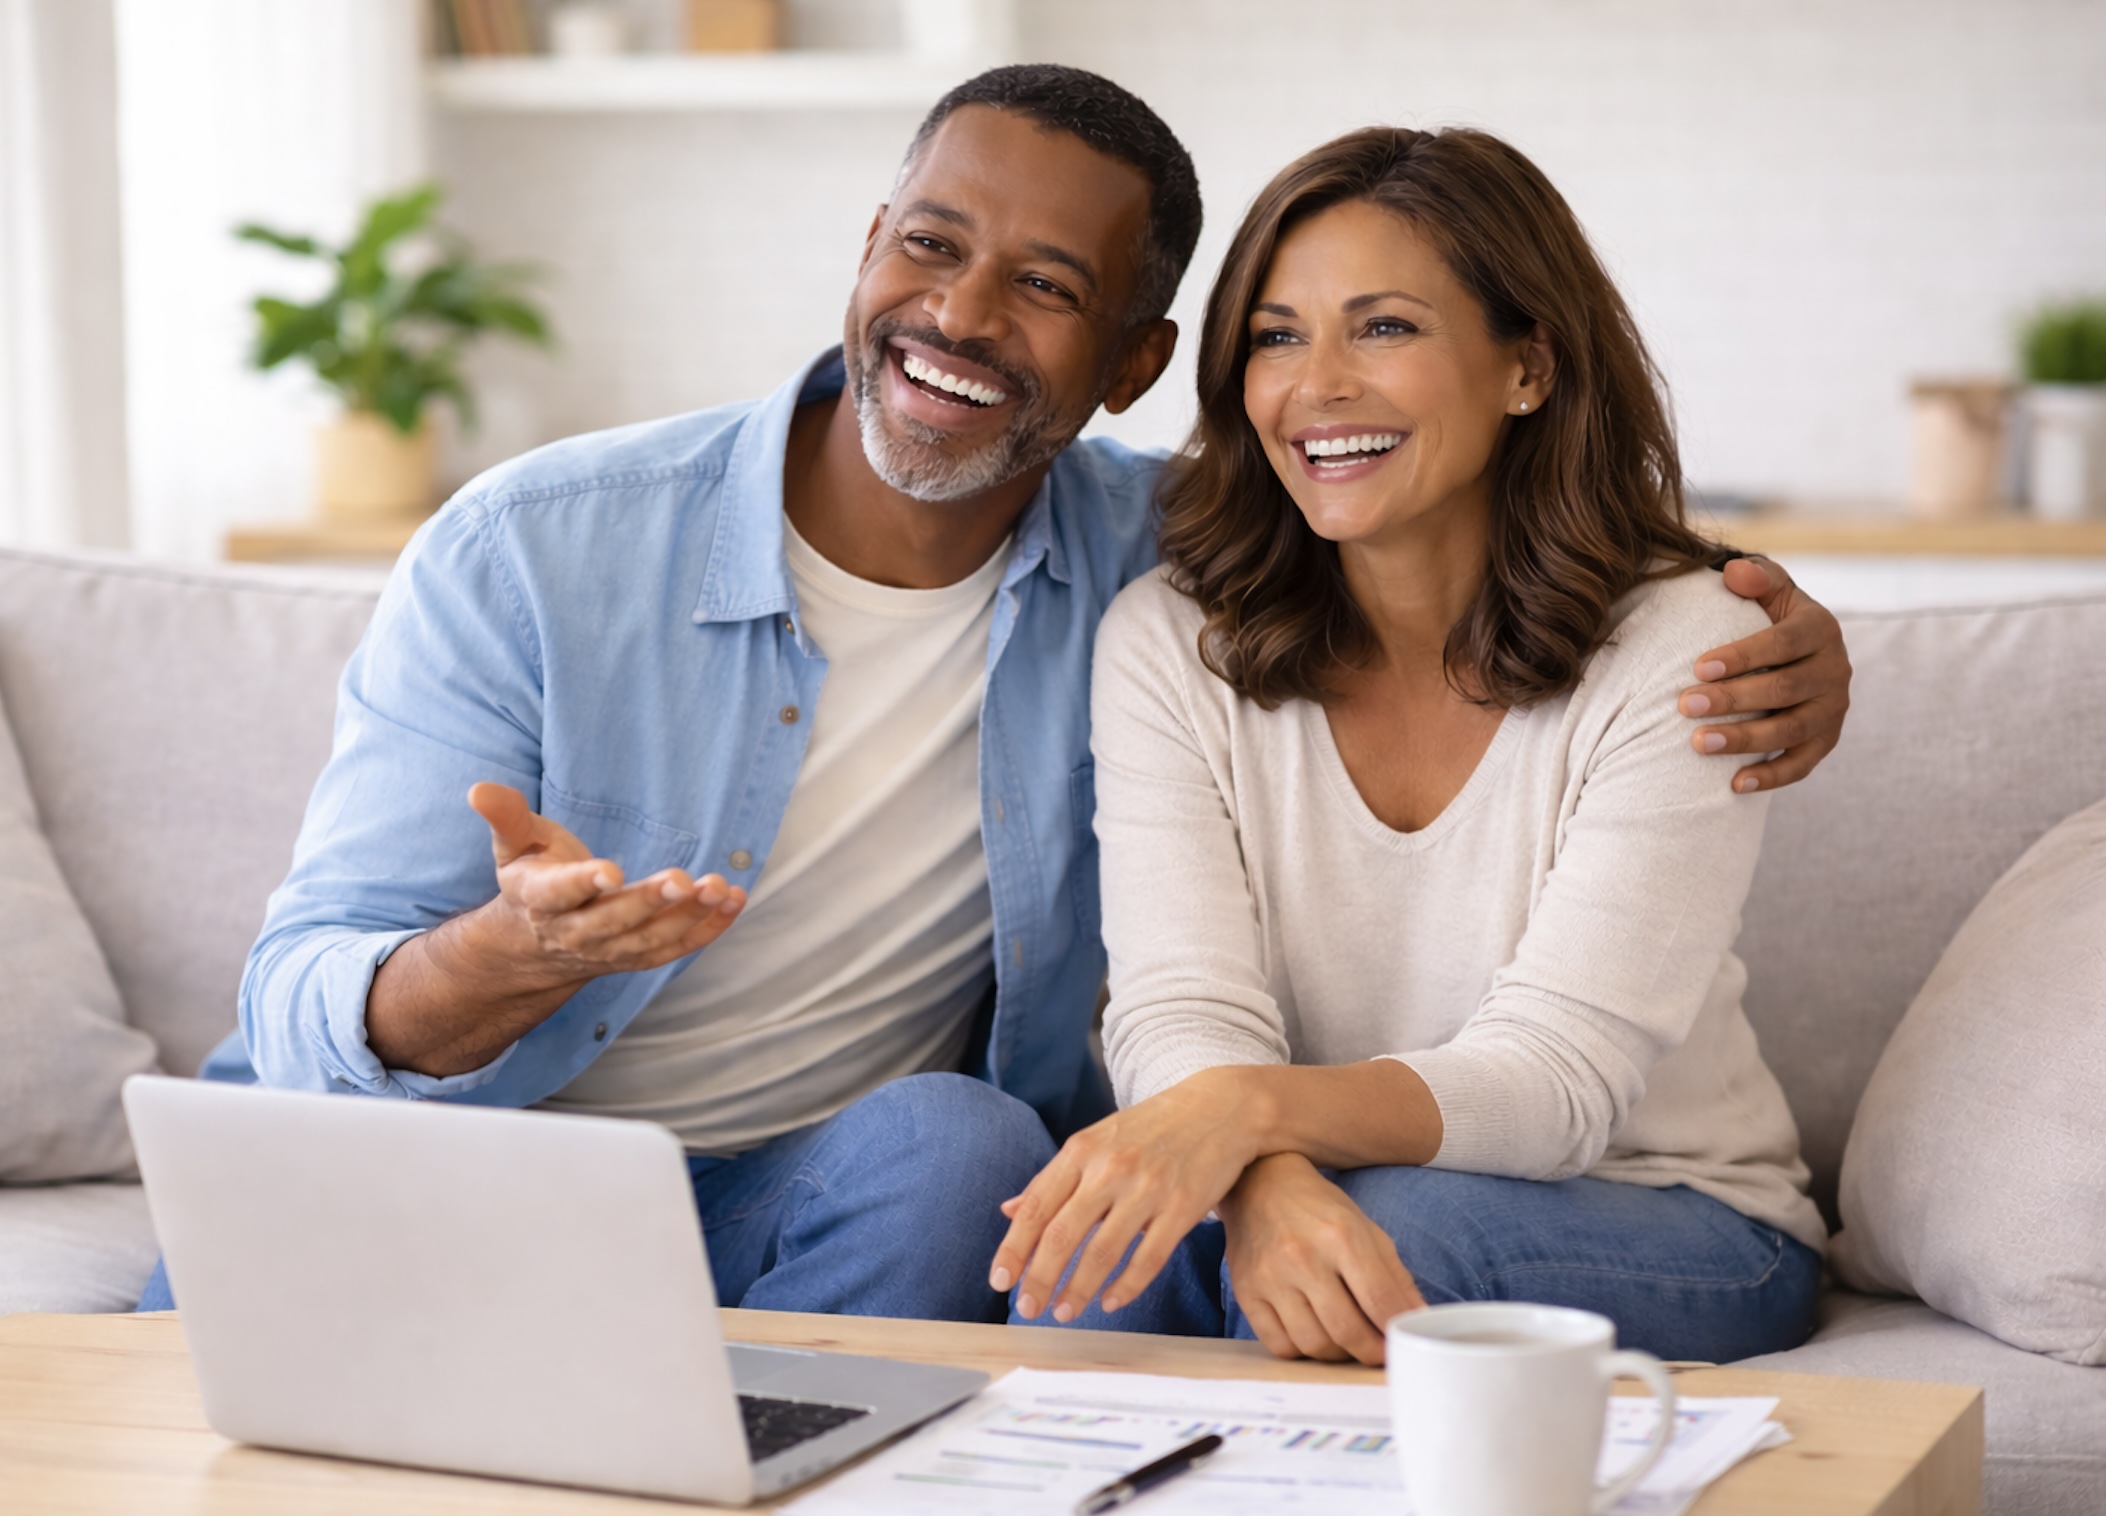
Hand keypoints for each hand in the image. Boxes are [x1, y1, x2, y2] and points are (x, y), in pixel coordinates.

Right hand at [469, 782, 744, 987]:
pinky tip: (734, 901)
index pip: (561, 894)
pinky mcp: (639, 956)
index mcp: (541, 900)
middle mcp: (575, 932)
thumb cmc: (533, 876)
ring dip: (688, 916)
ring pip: (649, 939)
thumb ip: (505, 817)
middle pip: (613, 922)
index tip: (610, 871)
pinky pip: (676, 948)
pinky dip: (708, 929)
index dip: (584, 883)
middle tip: (682, 880)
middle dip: (647, 902)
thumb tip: (479, 789)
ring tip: (719, 886)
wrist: (537, 943)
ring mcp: (610, 950)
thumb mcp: (513, 845)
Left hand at [990, 1068, 1258, 1321]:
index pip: (1037, 1206)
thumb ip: (1056, 1177)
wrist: (1221, 1108)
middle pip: (1063, 1235)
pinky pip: (1148, 1259)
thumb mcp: (1098, 1139)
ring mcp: (1148, 1189)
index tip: (999, 1281)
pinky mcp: (1183, 1209)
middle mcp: (1110, 1169)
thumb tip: (1010, 1211)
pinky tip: (1109, 1302)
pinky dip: (1126, 1286)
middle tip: (1027, 1309)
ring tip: (1063, 1312)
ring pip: (1103, 1252)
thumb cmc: (1152, 1127)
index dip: (1014, 1248)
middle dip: (1039, 1278)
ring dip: (1078, 1290)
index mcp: (1082, 1150)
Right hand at [1218, 1154, 1423, 1364]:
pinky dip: (1302, 1352)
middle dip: (1371, 1352)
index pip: (1380, 1302)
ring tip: (1347, 1343)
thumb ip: (1395, 1276)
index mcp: (1341, 1235)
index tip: (1403, 1343)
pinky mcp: (1245, 1292)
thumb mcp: (1365, 1229)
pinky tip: (1313, 1335)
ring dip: (1338, 1355)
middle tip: (1378, 1353)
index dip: (1397, 1331)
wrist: (1258, 1183)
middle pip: (1347, 1331)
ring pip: (1313, 1345)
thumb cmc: (1318, 1208)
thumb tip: (1418, 1319)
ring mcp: (1270, 1277)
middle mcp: (1303, 1257)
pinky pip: (1279, 1345)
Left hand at [1683, 556, 1851, 792]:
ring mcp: (1834, 710)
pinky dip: (1770, 776)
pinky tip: (1734, 784)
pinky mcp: (1826, 742)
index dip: (1743, 656)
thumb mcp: (1770, 590)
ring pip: (1791, 730)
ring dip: (1745, 739)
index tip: (1698, 667)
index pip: (1784, 643)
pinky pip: (1801, 765)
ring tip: (1699, 743)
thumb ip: (1756, 577)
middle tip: (1685, 705)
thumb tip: (1734, 573)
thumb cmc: (1769, 617)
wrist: (1797, 654)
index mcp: (1821, 628)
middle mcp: (1836, 670)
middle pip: (1784, 689)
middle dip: (1733, 699)